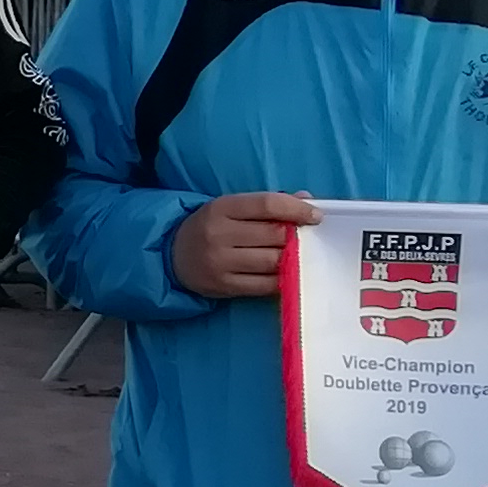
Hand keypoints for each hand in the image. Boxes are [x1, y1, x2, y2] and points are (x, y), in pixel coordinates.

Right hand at [170, 189, 318, 298]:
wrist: (171, 254)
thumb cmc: (210, 227)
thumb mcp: (231, 208)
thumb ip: (267, 203)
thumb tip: (308, 201)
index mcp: (221, 208)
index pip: (267, 204)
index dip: (297, 209)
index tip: (316, 216)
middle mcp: (219, 234)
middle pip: (273, 234)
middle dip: (295, 236)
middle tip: (305, 238)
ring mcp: (220, 262)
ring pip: (272, 261)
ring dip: (291, 258)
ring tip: (296, 255)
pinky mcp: (224, 285)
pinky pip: (264, 284)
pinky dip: (281, 278)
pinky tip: (285, 272)